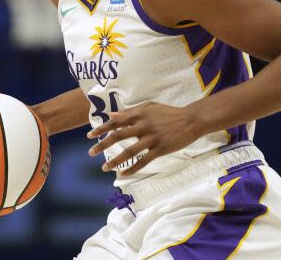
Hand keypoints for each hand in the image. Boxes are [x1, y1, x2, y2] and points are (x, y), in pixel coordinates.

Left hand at [87, 102, 201, 176]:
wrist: (191, 120)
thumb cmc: (169, 113)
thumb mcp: (149, 107)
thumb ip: (130, 112)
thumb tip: (112, 116)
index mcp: (139, 114)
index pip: (116, 122)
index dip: (101, 129)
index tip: (90, 136)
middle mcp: (143, 126)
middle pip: (118, 136)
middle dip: (102, 145)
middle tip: (91, 152)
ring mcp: (152, 138)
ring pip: (129, 151)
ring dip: (115, 161)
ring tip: (105, 168)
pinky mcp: (160, 149)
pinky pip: (143, 161)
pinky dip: (133, 168)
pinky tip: (124, 174)